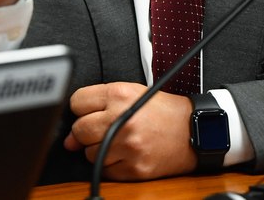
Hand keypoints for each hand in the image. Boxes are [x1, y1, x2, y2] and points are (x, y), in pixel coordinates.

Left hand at [64, 82, 196, 180]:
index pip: (76, 102)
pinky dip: (112, 164)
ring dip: (100, 149)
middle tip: (106, 128)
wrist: (194, 130)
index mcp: (120, 94)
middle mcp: (122, 119)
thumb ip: (98, 106)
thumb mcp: (133, 93)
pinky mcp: (134, 167)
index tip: (93, 112)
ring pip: (89, 153)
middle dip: (87, 132)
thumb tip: (69, 140)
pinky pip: (104, 170)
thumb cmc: (162, 111)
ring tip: (121, 140)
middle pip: (79, 130)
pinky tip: (127, 153)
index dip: (83, 109)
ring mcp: (128, 145)